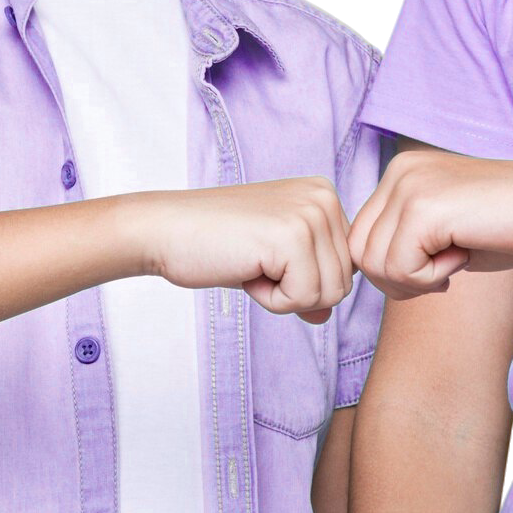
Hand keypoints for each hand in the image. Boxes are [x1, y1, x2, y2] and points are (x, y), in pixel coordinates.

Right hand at [128, 177, 353, 324]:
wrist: (165, 230)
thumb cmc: (213, 243)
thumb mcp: (273, 262)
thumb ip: (307, 283)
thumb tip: (327, 316)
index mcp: (325, 195)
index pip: (347, 267)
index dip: (304, 280)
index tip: (266, 257)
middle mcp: (325, 197)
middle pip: (343, 284)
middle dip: (297, 290)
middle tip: (256, 263)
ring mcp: (311, 214)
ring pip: (329, 295)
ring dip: (285, 296)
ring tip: (252, 264)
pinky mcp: (293, 237)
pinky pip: (304, 299)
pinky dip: (272, 300)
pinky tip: (247, 268)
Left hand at [347, 146, 512, 299]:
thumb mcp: (444, 230)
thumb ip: (405, 240)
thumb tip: (366, 272)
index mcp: (401, 173)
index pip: (360, 238)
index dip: (395, 269)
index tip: (439, 266)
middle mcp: (398, 171)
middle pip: (359, 253)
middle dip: (398, 279)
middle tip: (446, 270)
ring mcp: (409, 185)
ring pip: (374, 264)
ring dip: (416, 280)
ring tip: (457, 258)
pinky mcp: (424, 207)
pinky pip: (400, 269)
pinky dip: (431, 279)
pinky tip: (465, 255)